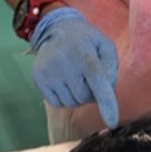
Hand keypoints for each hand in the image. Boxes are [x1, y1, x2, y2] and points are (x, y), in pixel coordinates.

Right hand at [30, 7, 118, 128]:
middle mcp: (65, 64)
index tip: (112, 123)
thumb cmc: (85, 39)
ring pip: (71, 103)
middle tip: (88, 78)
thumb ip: (111, 67)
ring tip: (76, 77)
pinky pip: (57, 103)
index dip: (107, 104)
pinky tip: (64, 81)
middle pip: (85, 98)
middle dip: (91, 93)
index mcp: (86, 55)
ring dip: (78, 96)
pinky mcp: (38, 79)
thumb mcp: (104, 45)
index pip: (98, 83)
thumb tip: (107, 90)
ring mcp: (49, 72)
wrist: (55, 28)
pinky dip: (64, 97)